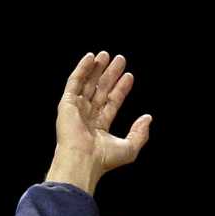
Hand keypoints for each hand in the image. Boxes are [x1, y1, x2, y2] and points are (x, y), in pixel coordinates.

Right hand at [45, 51, 151, 193]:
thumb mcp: (130, 148)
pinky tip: (90, 58)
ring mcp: (76, 109)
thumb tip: (148, 118)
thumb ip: (140, 133)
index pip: (112, 102)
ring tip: (106, 55)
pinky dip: (82, 69)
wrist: (83, 160)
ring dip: (96, 68)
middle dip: (110, 74)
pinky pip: (74, 82)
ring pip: (88, 83)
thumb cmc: (103, 159)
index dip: (121, 89)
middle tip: (120, 60)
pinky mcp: (66, 103)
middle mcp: (87, 116)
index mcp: (99, 127)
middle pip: (100, 90)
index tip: (129, 76)